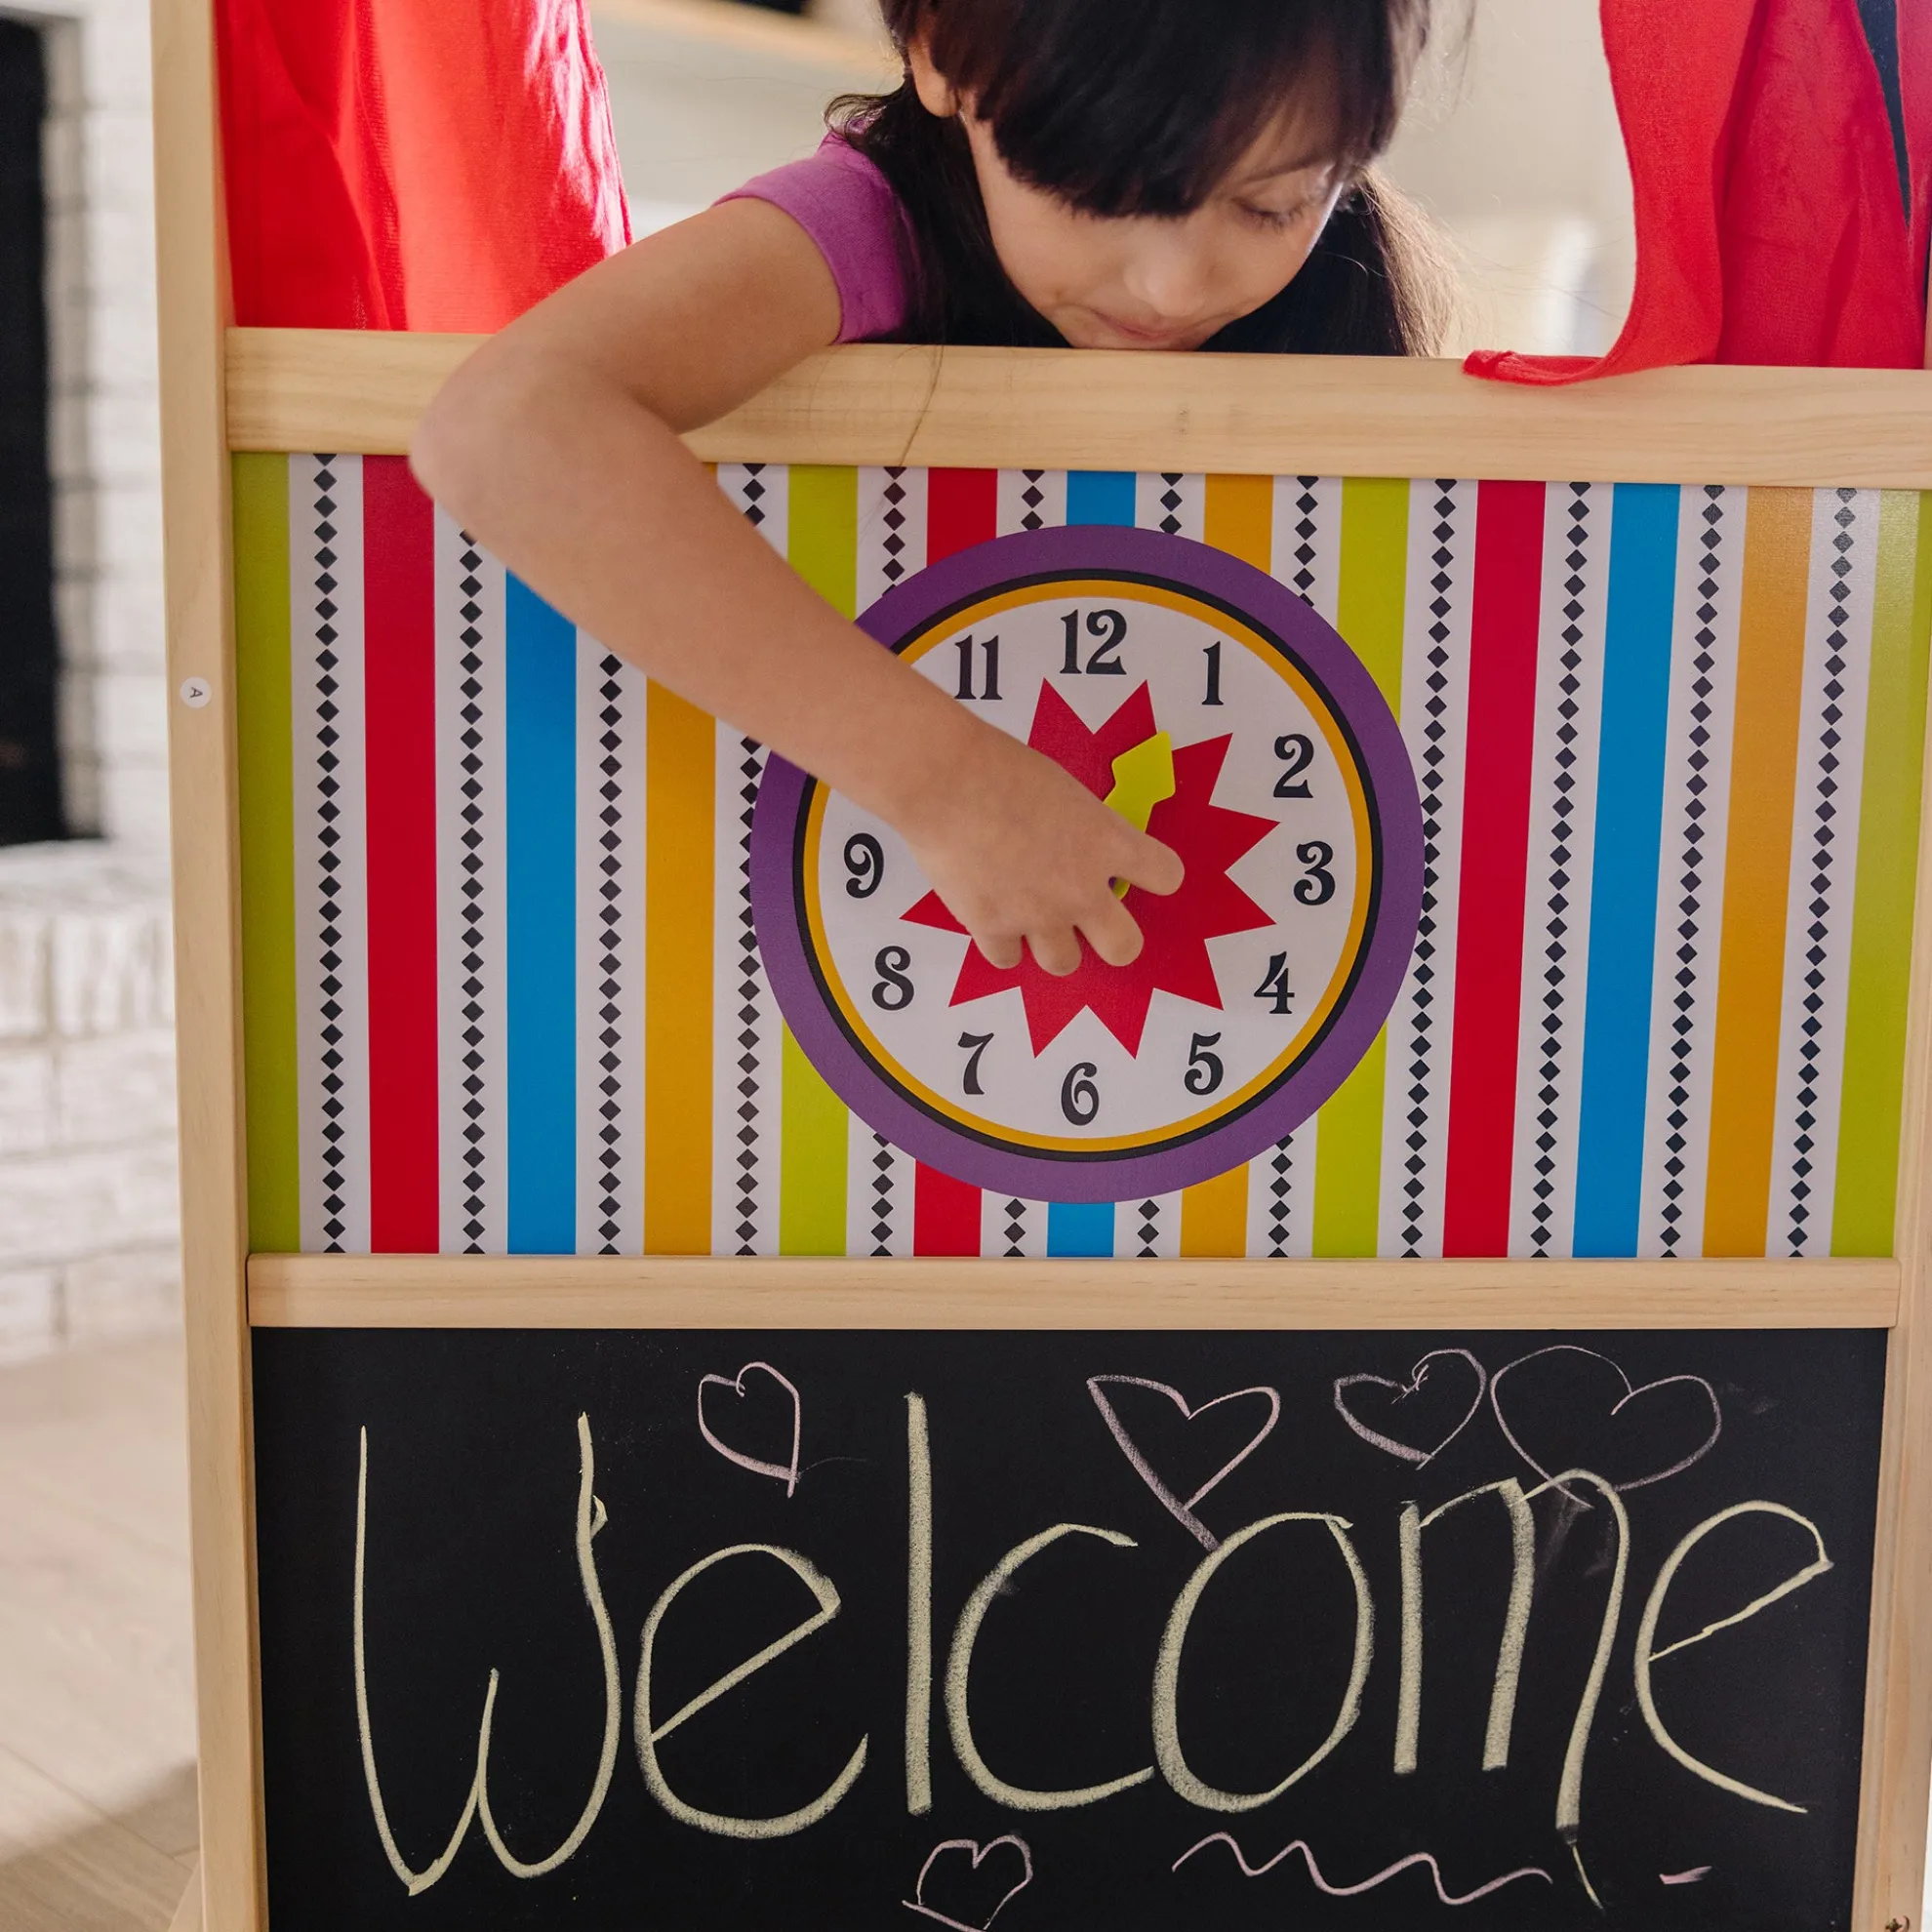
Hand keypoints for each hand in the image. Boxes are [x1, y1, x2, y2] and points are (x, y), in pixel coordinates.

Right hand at [896, 723, 1183, 975]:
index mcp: (1107, 841)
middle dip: (1112, 938)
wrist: (944, 781)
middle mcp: (1081, 888)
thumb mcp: (1064, 791)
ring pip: (1063, 963)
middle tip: (1091, 920)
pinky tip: (994, 915)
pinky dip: (1003, 942)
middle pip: (1124, 948)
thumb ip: (1082, 830)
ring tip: (1032, 918)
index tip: (1136, 871)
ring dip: (1052, 944)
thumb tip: (1076, 850)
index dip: (1154, 875)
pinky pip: (1008, 958)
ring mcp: (1037, 915)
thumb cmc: (999, 767)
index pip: (1166, 876)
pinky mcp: (992, 928)